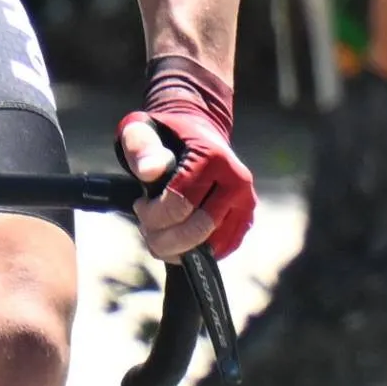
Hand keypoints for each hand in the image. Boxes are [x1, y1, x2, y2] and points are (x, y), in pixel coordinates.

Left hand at [119, 51, 254, 260]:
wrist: (196, 136)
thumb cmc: (165, 137)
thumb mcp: (143, 132)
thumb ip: (141, 147)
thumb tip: (149, 172)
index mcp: (214, 158)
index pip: (181, 204)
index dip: (153, 215)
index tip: (139, 205)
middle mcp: (238, 182)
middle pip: (197, 229)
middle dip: (163, 237)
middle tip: (146, 227)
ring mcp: (246, 203)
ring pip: (210, 246)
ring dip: (177, 249)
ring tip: (159, 232)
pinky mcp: (246, 220)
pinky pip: (219, 250)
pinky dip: (194, 253)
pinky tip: (176, 240)